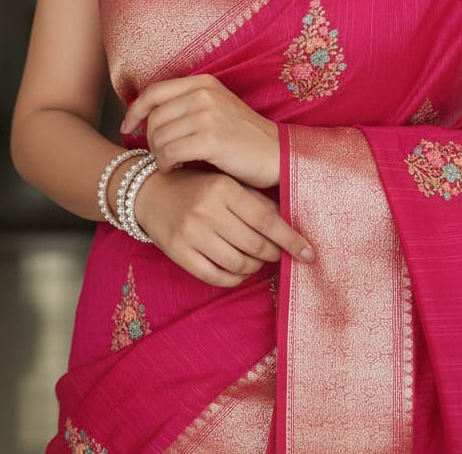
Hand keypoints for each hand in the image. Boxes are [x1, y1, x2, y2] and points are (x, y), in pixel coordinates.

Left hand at [121, 74, 279, 187]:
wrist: (276, 153)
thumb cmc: (242, 136)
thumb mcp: (215, 108)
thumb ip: (185, 105)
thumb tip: (144, 116)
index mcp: (203, 82)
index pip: (153, 92)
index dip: (135, 111)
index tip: (128, 128)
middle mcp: (204, 94)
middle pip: (154, 117)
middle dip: (149, 140)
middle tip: (160, 155)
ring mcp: (208, 115)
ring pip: (159, 137)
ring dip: (158, 155)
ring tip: (171, 163)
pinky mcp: (211, 139)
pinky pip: (170, 152)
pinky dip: (167, 164)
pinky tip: (176, 168)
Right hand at [135, 167, 314, 287]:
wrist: (151, 192)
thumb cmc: (198, 187)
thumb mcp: (227, 183)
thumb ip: (257, 202)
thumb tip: (291, 226)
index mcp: (224, 188)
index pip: (267, 220)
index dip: (291, 240)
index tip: (310, 254)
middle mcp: (208, 210)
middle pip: (255, 245)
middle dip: (272, 254)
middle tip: (276, 253)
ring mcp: (191, 233)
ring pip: (237, 264)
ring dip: (253, 267)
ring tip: (255, 260)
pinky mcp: (178, 253)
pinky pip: (216, 277)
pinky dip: (233, 278)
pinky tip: (237, 271)